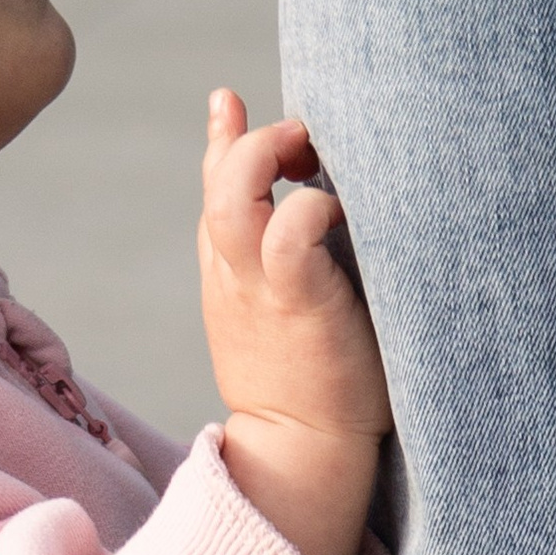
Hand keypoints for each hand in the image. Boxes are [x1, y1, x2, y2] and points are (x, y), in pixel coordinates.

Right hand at [198, 89, 390, 554]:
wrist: (302, 453)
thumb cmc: (313, 385)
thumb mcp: (285, 310)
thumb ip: (287, 257)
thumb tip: (313, 205)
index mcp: (228, 272)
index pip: (212, 187)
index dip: (222, 138)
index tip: (231, 101)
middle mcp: (233, 273)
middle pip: (218, 180)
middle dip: (253, 140)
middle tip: (304, 139)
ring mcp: (258, 289)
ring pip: (235, 197)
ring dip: (269, 158)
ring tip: (311, 155)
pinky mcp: (296, 305)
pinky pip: (290, 236)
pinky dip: (312, 209)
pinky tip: (343, 215)